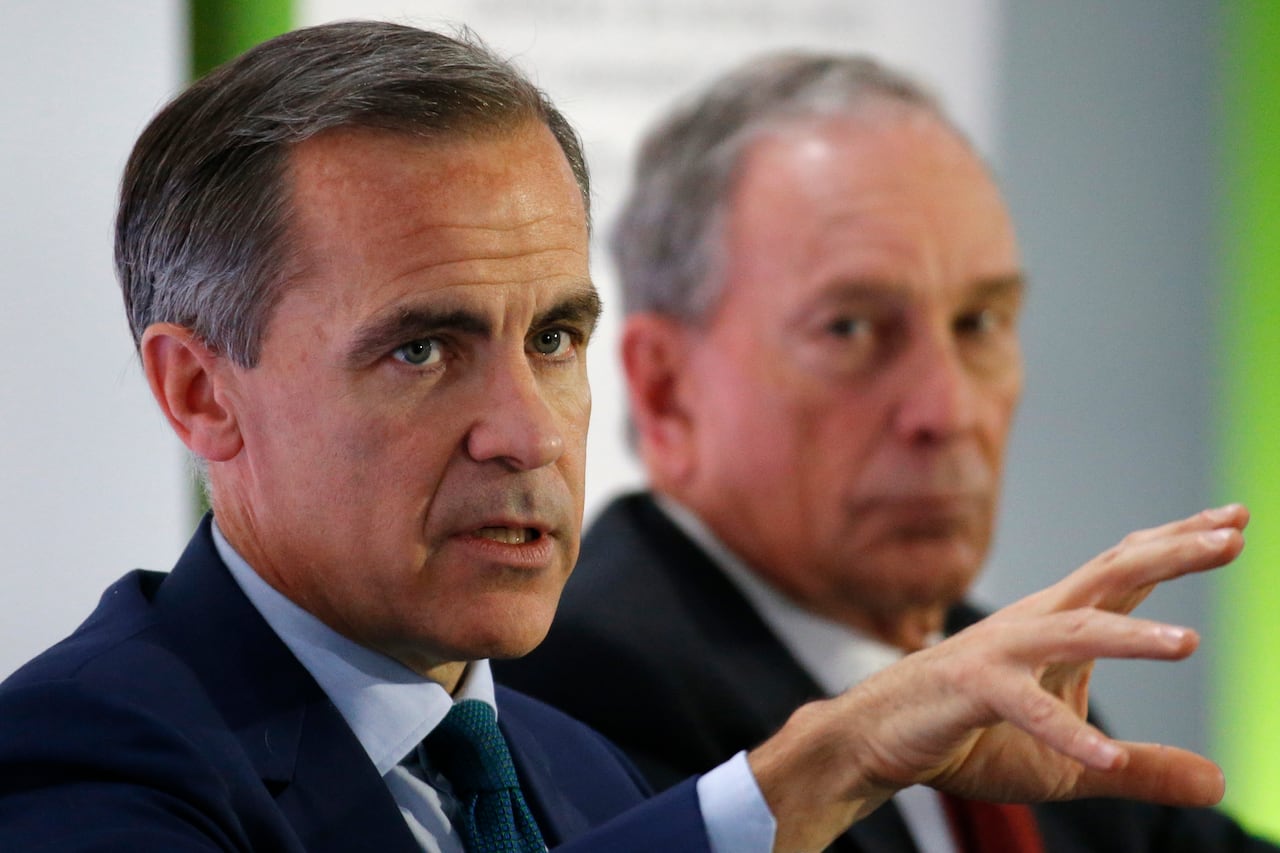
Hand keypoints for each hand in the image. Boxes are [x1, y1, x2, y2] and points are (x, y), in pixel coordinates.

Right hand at [749, 504, 1247, 851]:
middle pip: (1110, 576)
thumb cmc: (970, 735)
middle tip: (1233, 534)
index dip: (1177, 545)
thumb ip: (1141, 767)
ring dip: (1131, 637)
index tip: (1235, 521)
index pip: (1125, 574)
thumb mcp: (1071, 762)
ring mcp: (1000, 653)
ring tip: (1189, 644)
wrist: (878, 737)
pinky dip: (1065, 733)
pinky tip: (1104, 758)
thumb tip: (1220, 783)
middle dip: (1172, 553)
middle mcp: (1033, 624)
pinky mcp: (971, 691)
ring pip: (1074, 632)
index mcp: (1056, 625)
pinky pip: (1023, 710)